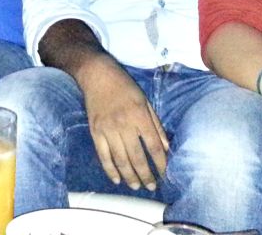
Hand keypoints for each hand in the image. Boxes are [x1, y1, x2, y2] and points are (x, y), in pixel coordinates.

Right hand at [76, 56, 168, 190]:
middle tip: (151, 186)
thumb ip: (156, 124)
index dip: (160, 162)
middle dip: (146, 175)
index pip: (153, 145)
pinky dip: (110, 170)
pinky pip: (103, 156)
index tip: (164, 173)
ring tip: (136, 186)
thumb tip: (166, 147)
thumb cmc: (124, 86)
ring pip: (120, 160)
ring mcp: (108, 129)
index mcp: (139, 115)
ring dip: (129, 176)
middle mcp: (124, 124)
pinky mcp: (95, 132)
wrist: (97, 75)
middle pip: (137, 157)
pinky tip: (117, 179)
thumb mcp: (145, 100)